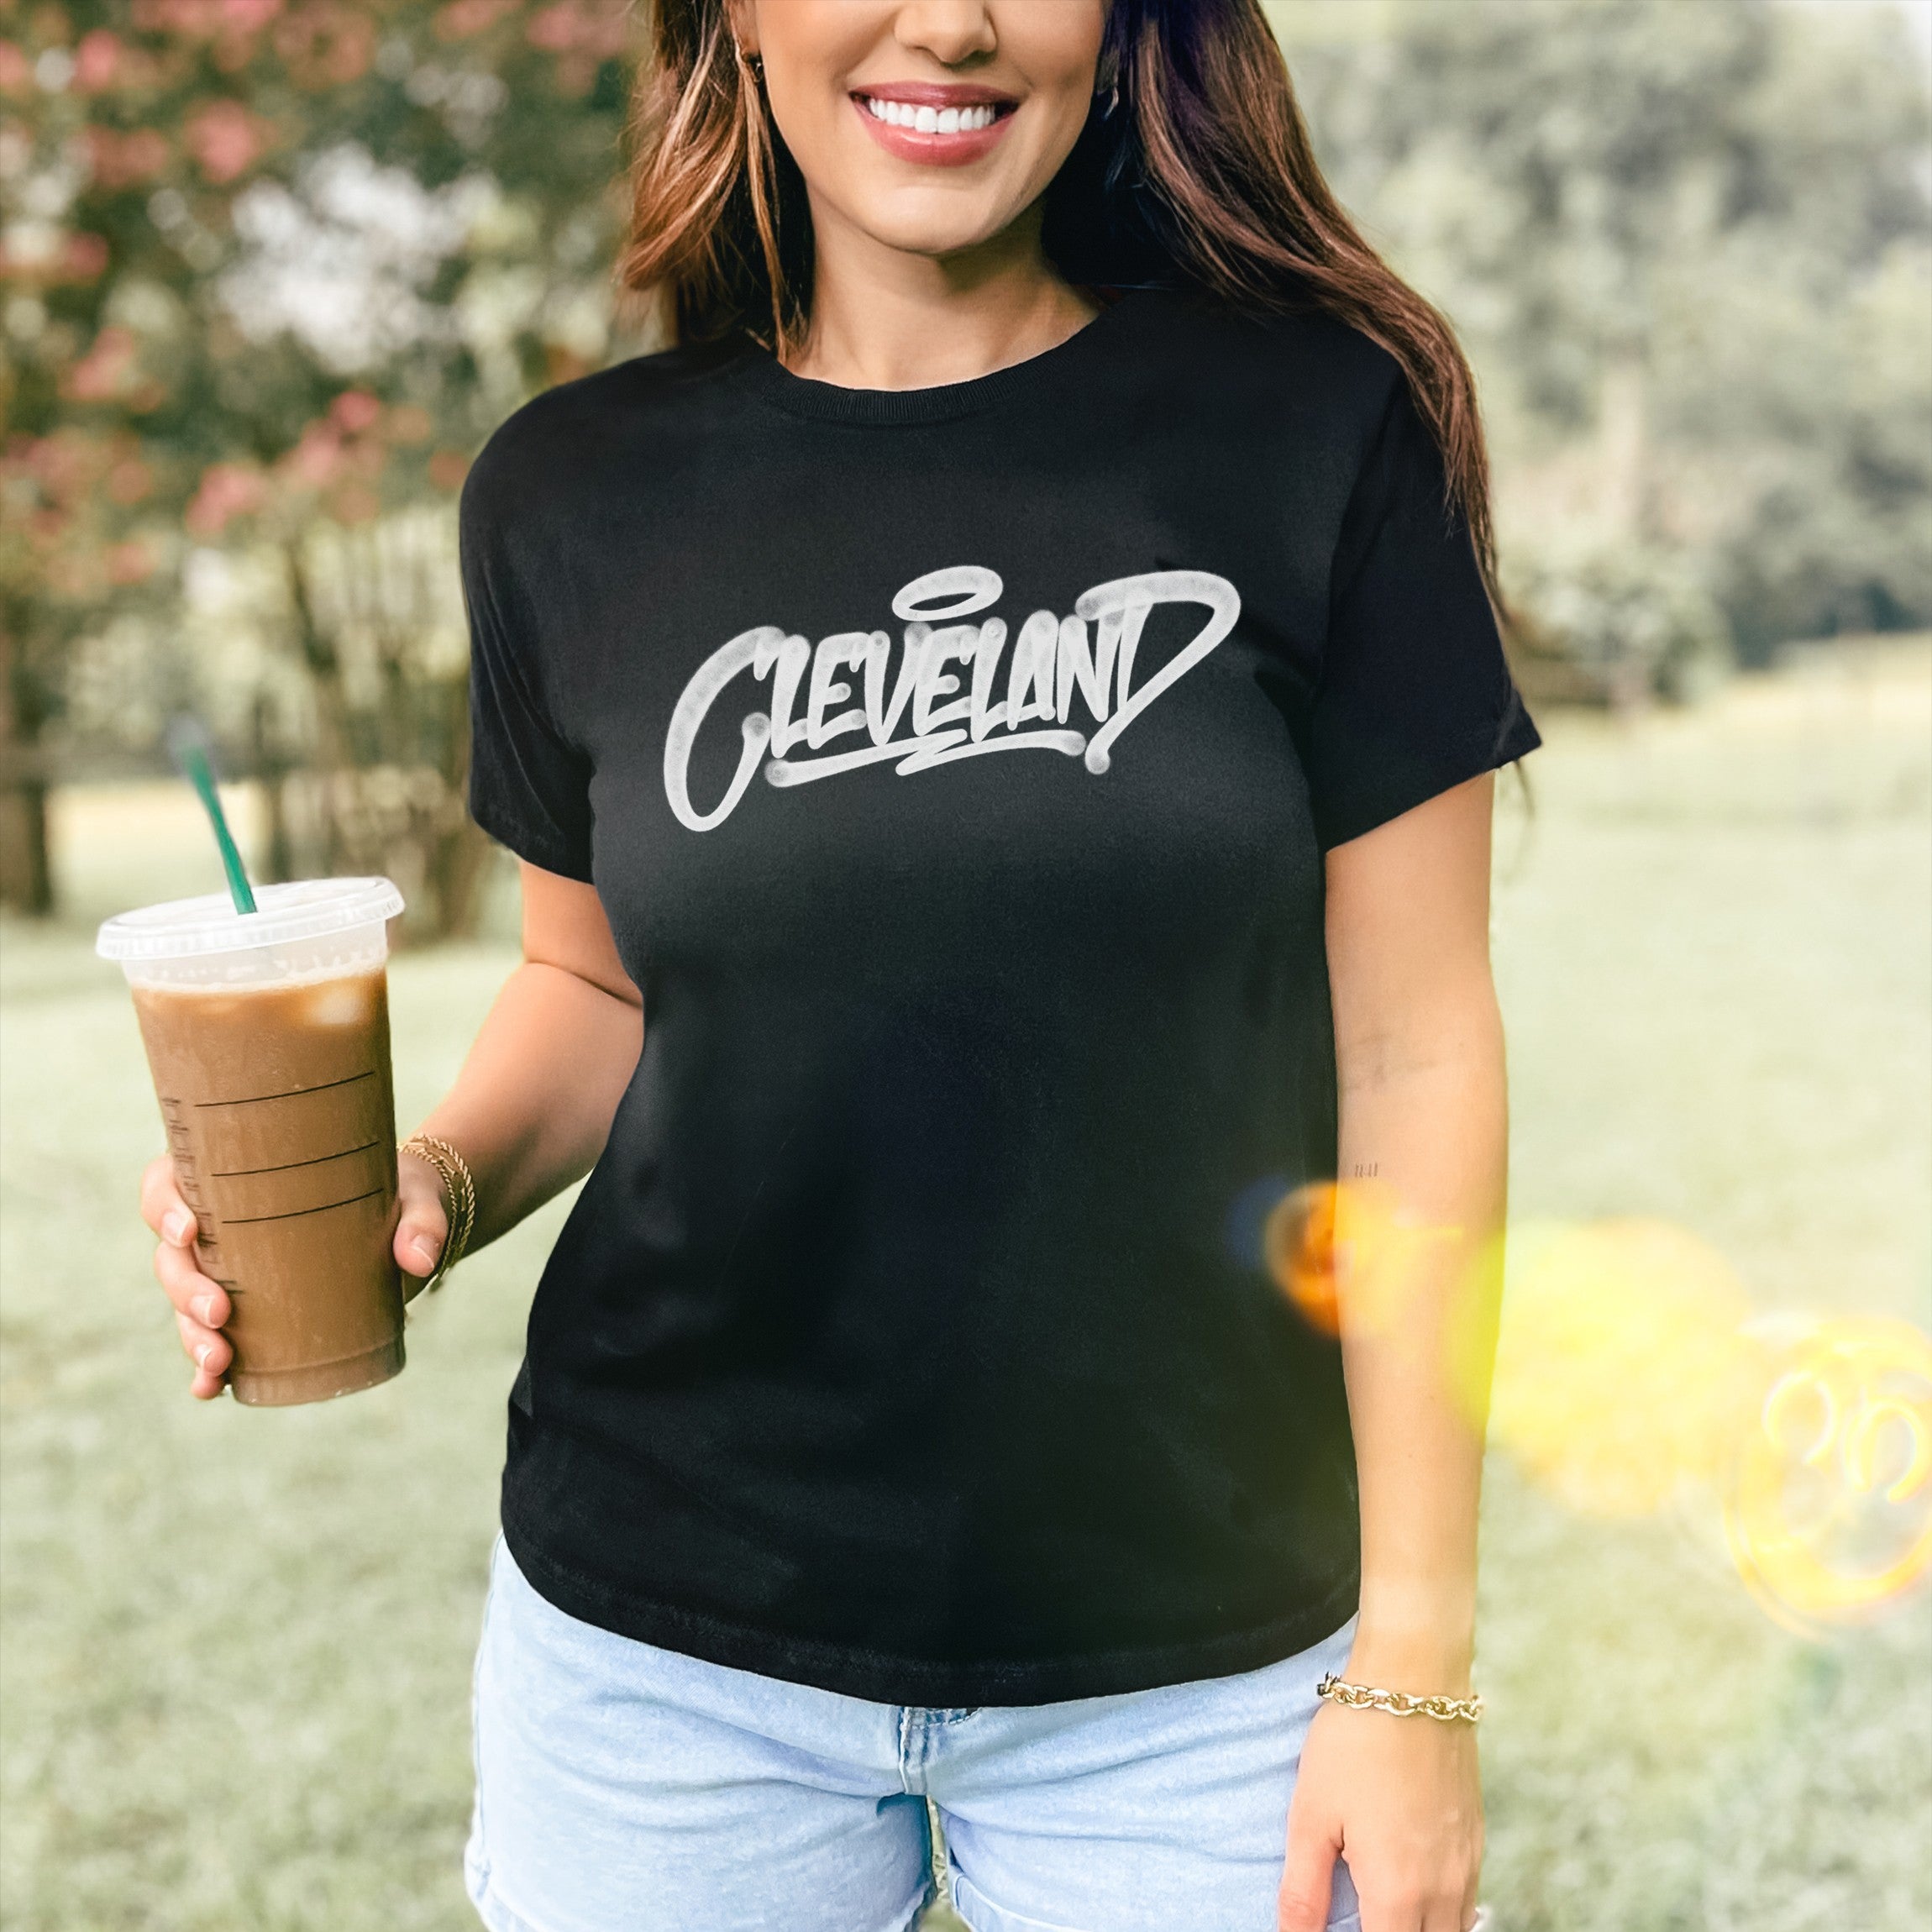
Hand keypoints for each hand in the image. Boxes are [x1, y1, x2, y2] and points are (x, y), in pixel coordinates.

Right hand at [140, 1148, 451, 1397]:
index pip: (170, 1183)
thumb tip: (419, 1259)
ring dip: (190, 1335)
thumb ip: (423, 1222)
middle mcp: (222, 1226)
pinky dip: (204, 1369)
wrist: (410, 1226)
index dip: (163, 1206)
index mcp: (236, 1178)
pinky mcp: (252, 1313)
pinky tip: (211, 1389)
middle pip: (172, 1255)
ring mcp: (230, 1273)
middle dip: (184, 1288)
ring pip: (184, 1303)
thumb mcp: (416, 1198)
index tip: (189, 1232)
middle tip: (219, 1313)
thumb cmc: (399, 1195)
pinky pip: (212, 1340)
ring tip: (219, 1362)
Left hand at [1278, 1697, 1481, 1931]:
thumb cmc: (1354, 1743)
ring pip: (1453, 1930)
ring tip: (1380, 1907)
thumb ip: (1303, 1891)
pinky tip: (1411, 1889)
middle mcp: (1444, 1889)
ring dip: (1420, 1928)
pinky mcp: (1477, 1838)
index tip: (1337, 1928)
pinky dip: (1442, 1912)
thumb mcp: (1311, 1815)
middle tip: (1357, 1915)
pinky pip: (1467, 1902)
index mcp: (1398, 1891)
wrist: (1414, 1680)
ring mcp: (1468, 1864)